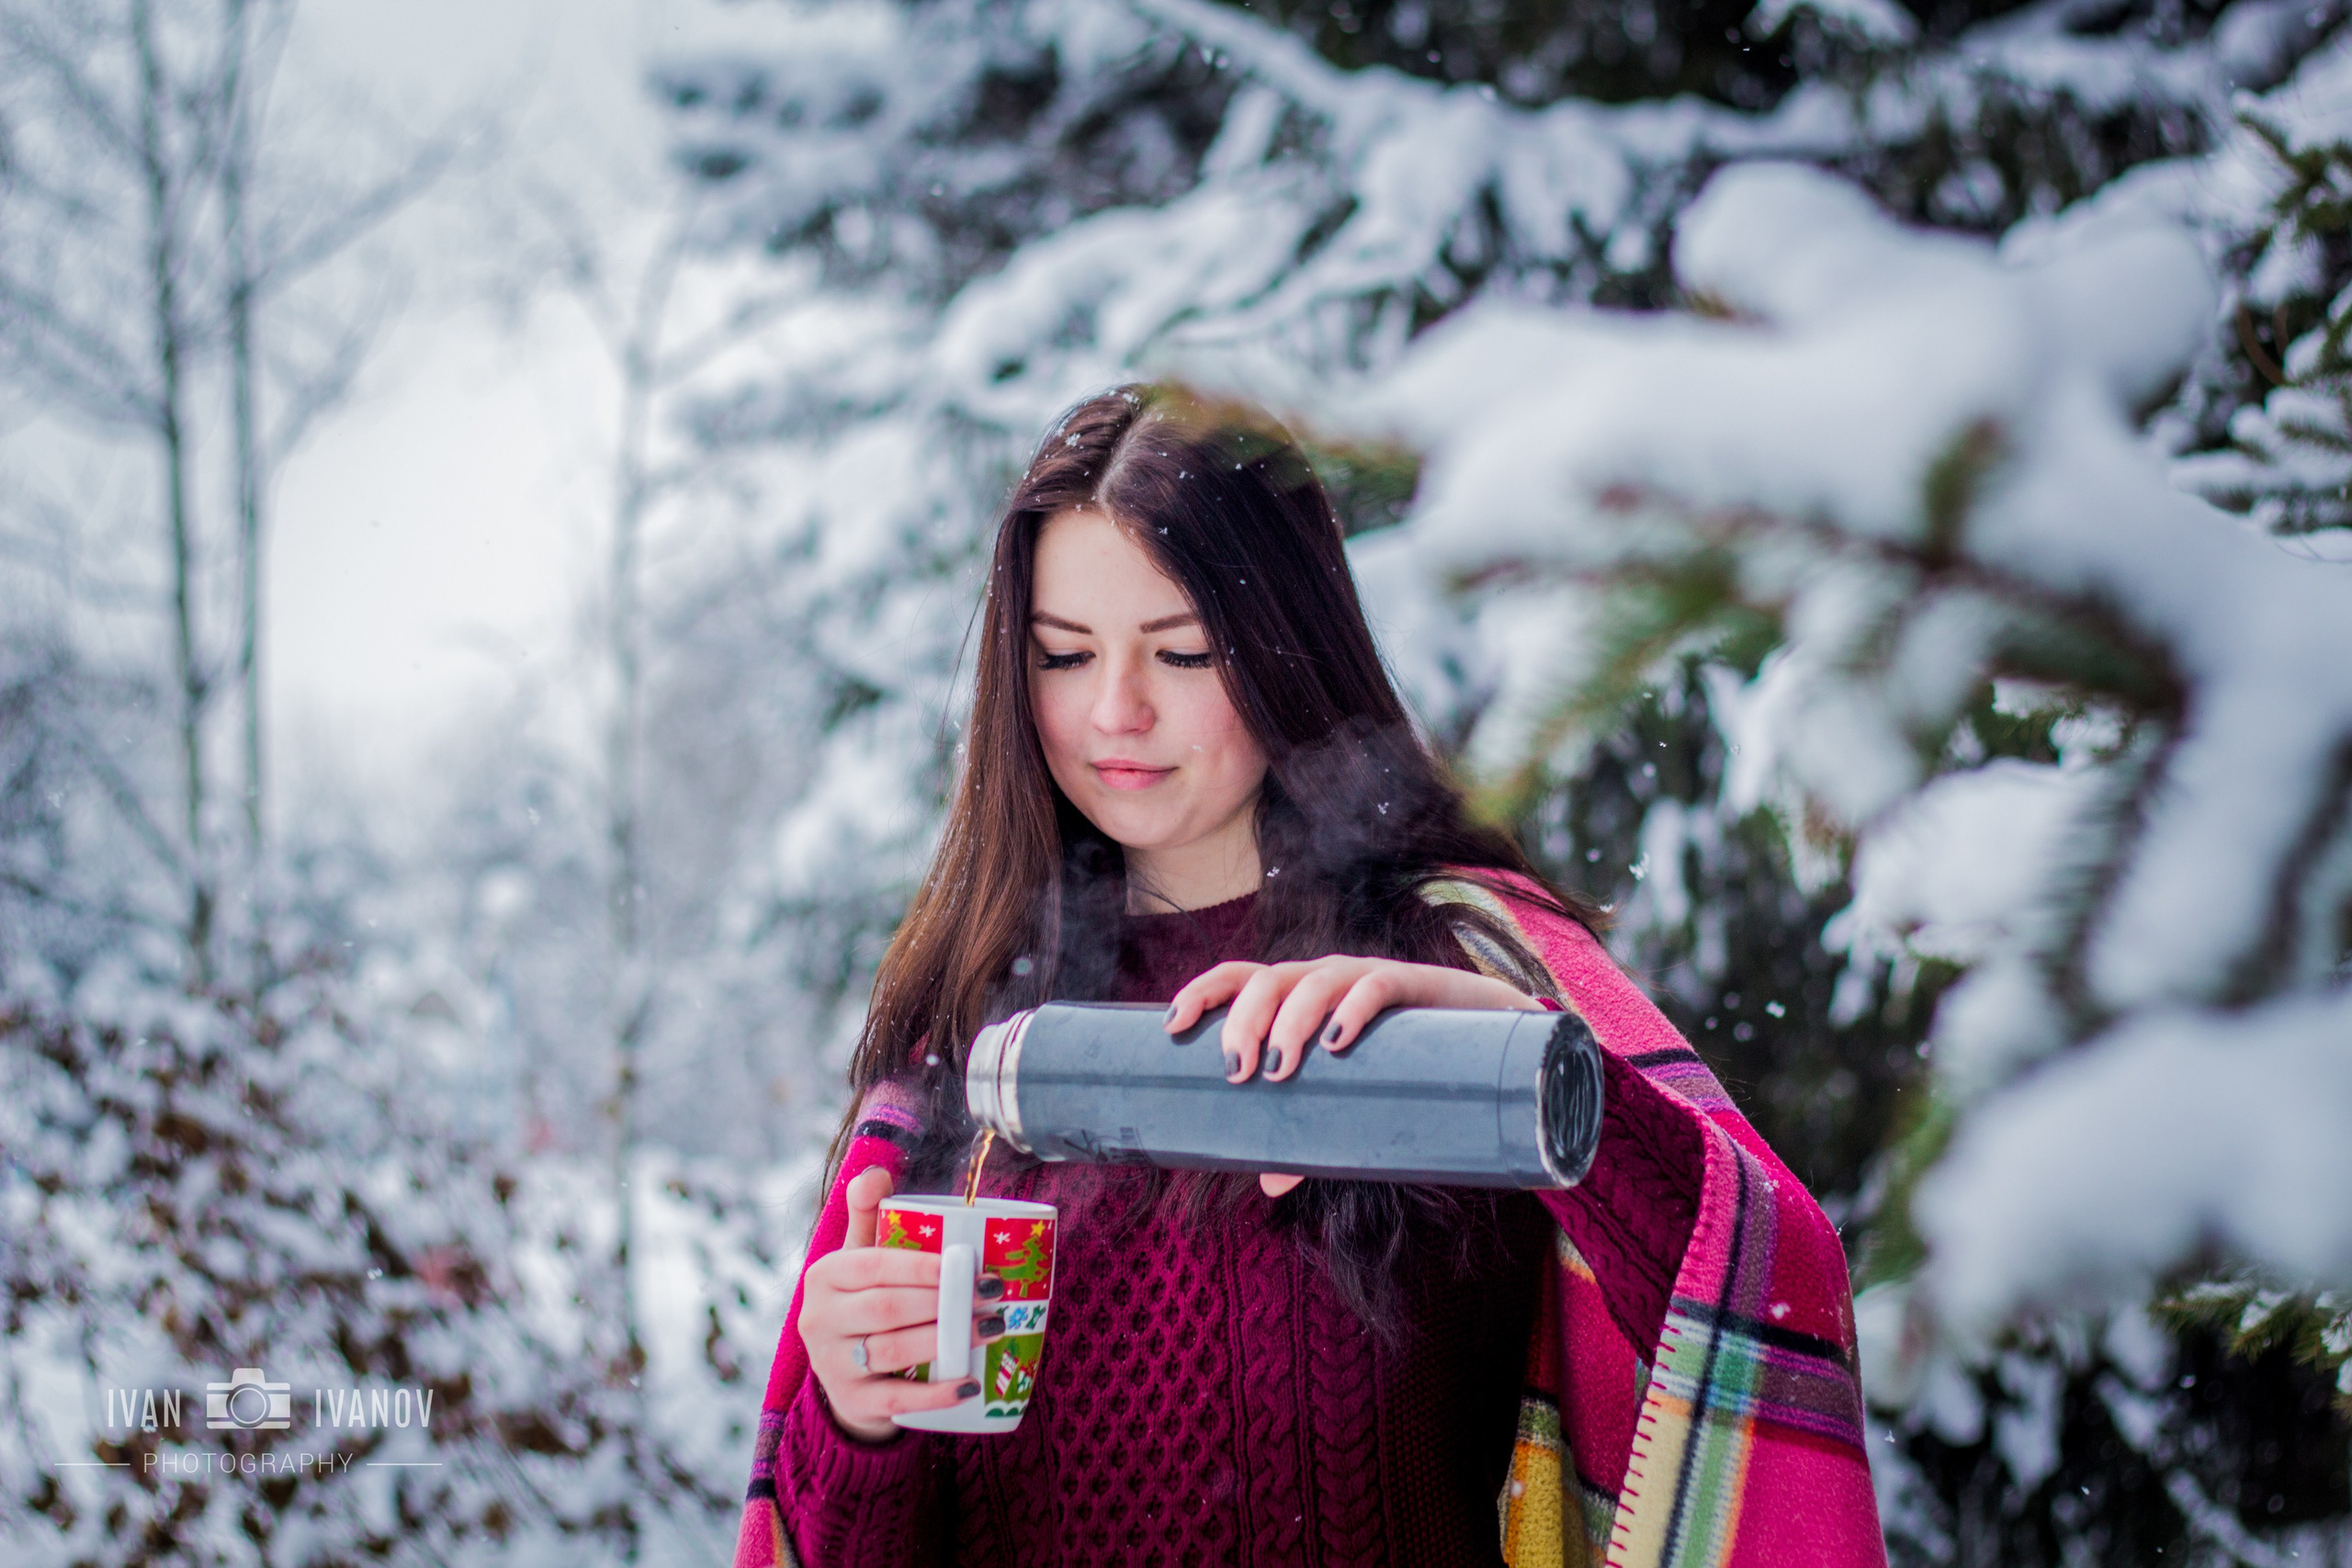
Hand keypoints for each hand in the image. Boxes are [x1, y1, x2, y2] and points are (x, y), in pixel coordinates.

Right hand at [798, 1167, 1006, 1441]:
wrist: (844, 1375)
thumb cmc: (864, 1302)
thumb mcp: (858, 1258)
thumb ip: (867, 1215)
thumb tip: (876, 1174)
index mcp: (824, 1276)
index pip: (873, 1266)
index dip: (922, 1265)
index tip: (968, 1263)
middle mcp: (819, 1320)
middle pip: (886, 1308)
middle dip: (945, 1300)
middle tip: (994, 1294)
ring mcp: (832, 1365)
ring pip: (892, 1351)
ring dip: (947, 1339)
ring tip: (992, 1327)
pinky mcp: (852, 1403)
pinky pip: (897, 1401)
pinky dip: (936, 1395)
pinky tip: (970, 1386)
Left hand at [1163, 956, 1545, 1197]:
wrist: (1491, 1042)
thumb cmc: (1403, 1068)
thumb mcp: (1351, 1103)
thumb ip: (1312, 1136)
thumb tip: (1269, 1181)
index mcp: (1299, 998)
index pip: (1238, 977)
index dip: (1202, 993)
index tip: (1172, 1027)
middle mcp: (1326, 979)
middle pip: (1267, 979)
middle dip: (1242, 1020)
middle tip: (1236, 1072)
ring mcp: (1368, 977)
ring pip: (1314, 978)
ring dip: (1290, 1021)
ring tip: (1280, 1069)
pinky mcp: (1414, 985)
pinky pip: (1377, 986)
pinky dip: (1352, 1009)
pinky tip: (1338, 1042)